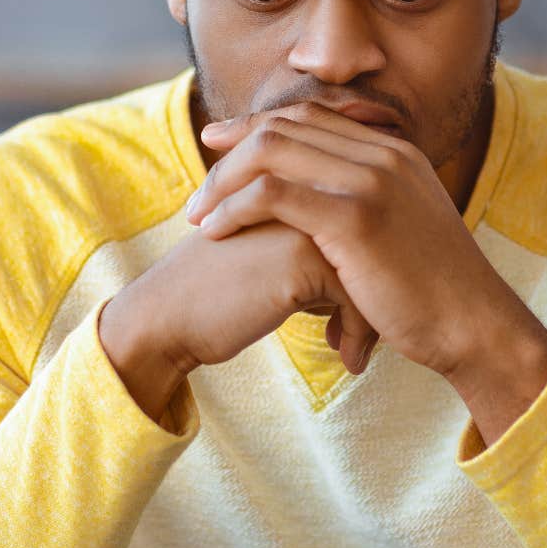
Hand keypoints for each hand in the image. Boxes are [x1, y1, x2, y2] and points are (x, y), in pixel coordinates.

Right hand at [98, 214, 378, 420]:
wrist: (167, 317)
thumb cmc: (215, 294)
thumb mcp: (270, 254)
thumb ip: (313, 246)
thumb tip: (366, 271)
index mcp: (297, 186)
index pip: (366, 224)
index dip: (371, 270)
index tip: (362, 316)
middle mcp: (305, 193)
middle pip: (377, 243)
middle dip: (379, 294)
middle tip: (368, 337)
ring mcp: (306, 220)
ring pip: (374, 268)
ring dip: (372, 316)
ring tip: (355, 348)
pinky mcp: (303, 257)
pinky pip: (359, 294)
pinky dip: (360, 333)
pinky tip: (348, 361)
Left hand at [186, 101, 546, 392]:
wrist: (475, 325)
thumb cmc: (436, 295)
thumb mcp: (405, 232)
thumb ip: (370, 208)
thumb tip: (326, 218)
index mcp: (394, 150)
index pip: (310, 116)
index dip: (256, 127)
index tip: (219, 146)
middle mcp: (383, 153)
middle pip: (285, 126)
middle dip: (231, 151)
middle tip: (199, 188)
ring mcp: (371, 180)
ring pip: (271, 151)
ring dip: (224, 181)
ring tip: (199, 216)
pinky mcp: (356, 217)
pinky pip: (274, 194)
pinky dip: (235, 208)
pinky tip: (216, 232)